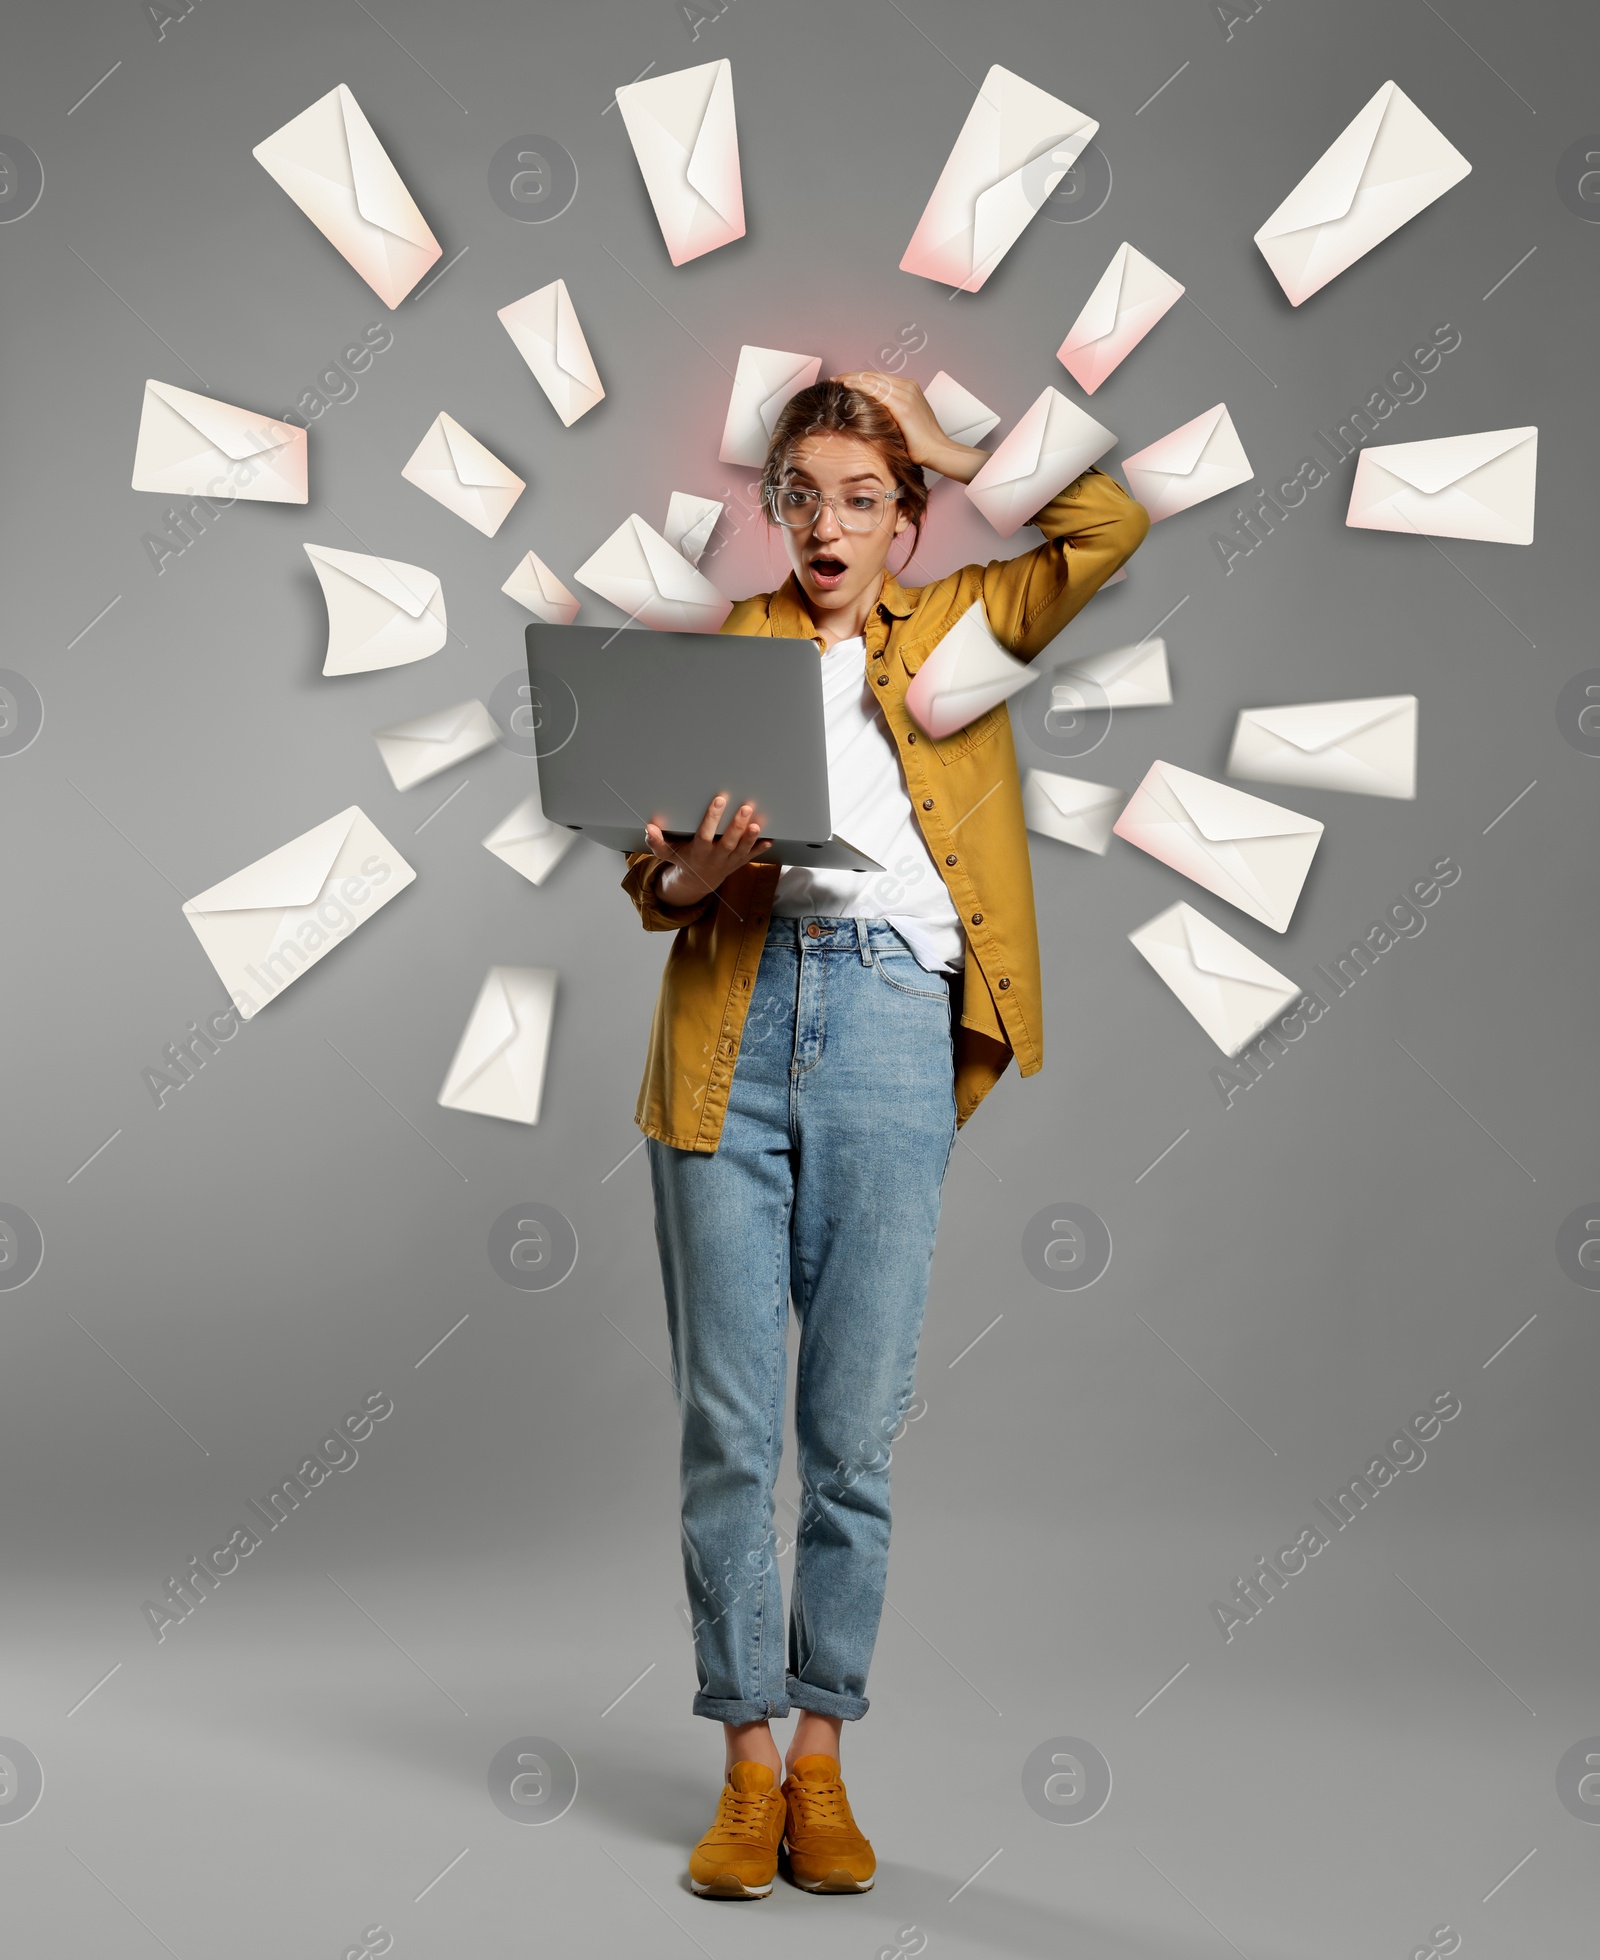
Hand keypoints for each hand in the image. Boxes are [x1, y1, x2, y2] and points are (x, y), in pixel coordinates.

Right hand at [645, 793, 770, 905]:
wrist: (697, 881)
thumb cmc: (683, 860)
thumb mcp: (667, 853)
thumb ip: (657, 842)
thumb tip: (649, 827)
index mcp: (699, 851)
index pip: (705, 834)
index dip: (712, 818)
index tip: (718, 800)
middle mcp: (716, 857)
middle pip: (728, 841)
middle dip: (737, 825)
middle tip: (745, 807)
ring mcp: (729, 861)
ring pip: (742, 849)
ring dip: (751, 837)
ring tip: (757, 822)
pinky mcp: (739, 862)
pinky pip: (752, 856)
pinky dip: (761, 848)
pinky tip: (770, 839)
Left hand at [828, 369, 987, 481]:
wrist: (937, 450)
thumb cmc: (921, 444)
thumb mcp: (903, 423)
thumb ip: (890, 414)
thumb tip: (871, 416)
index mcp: (909, 388)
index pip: (879, 377)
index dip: (860, 377)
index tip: (843, 381)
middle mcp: (908, 386)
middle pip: (874, 375)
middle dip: (852, 375)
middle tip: (834, 378)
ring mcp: (907, 393)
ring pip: (873, 379)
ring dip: (852, 378)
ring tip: (836, 380)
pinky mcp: (903, 404)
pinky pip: (876, 390)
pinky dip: (860, 385)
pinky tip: (847, 385)